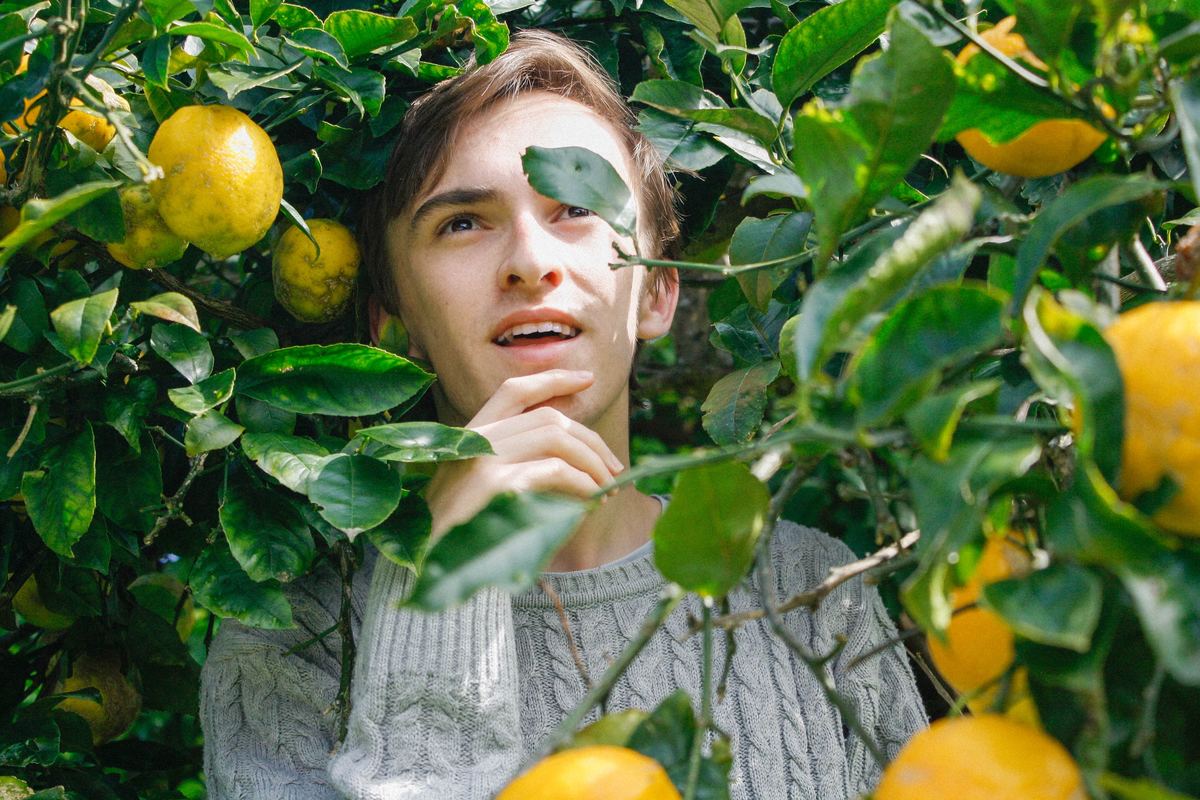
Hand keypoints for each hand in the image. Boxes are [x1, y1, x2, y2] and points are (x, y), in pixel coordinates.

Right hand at [424, 369, 623, 540]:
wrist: (426, 566)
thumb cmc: (457, 533)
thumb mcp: (480, 487)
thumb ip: (516, 463)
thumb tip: (576, 455)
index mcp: (471, 435)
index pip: (515, 391)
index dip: (553, 379)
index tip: (587, 379)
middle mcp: (476, 439)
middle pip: (549, 417)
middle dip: (591, 440)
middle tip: (615, 468)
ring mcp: (483, 458)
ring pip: (556, 438)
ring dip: (592, 462)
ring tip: (609, 487)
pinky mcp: (493, 485)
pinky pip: (553, 471)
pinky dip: (581, 484)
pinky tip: (591, 501)